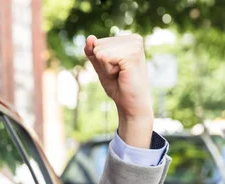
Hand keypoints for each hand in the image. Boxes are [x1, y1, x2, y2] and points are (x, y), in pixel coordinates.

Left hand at [84, 34, 152, 148]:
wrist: (131, 105)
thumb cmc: (118, 86)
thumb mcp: (101, 66)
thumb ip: (93, 52)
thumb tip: (89, 37)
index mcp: (128, 39)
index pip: (98, 43)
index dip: (101, 61)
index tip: (116, 70)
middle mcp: (134, 39)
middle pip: (98, 45)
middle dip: (103, 64)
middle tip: (118, 74)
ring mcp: (134, 45)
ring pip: (100, 51)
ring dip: (106, 68)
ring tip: (121, 75)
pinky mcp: (132, 54)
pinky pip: (104, 57)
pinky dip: (108, 70)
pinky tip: (122, 75)